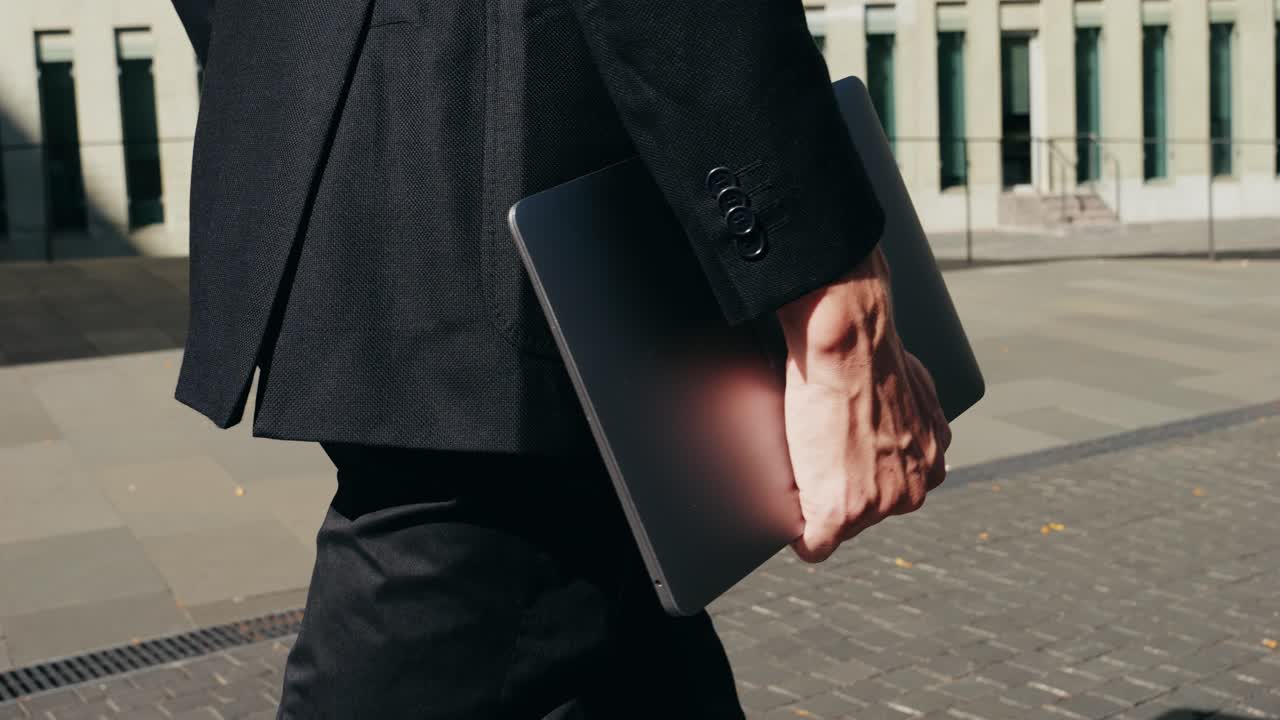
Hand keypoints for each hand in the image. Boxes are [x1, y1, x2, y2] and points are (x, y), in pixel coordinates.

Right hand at [774, 246, 950, 562]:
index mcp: (932, 464)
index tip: (844, 459)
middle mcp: (914, 491)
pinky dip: (800, 535)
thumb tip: (892, 420)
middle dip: (844, 490)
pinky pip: (814, 546)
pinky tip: (792, 516)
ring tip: (809, 457)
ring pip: (841, 524)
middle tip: (822, 451)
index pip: (892, 491)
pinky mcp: (839, 513)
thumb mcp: (912, 391)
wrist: (850, 345)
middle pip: (868, 513)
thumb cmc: (874, 355)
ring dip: (822, 500)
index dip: (861, 476)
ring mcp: (878, 506)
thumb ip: (910, 419)